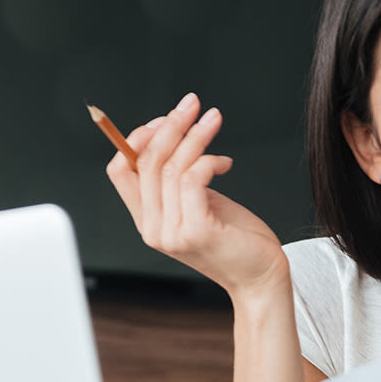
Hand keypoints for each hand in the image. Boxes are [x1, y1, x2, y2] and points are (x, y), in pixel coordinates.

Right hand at [104, 92, 286, 296]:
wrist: (261, 277)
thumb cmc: (236, 238)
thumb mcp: (200, 204)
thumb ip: (180, 182)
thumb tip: (175, 136)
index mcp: (147, 220)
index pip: (120, 171)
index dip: (136, 139)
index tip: (165, 118)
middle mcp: (152, 228)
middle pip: (146, 162)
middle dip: (170, 125)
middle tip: (192, 103)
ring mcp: (172, 232)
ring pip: (171, 166)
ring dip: (195, 135)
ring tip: (214, 119)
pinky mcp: (197, 231)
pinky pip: (193, 179)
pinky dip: (209, 160)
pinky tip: (225, 162)